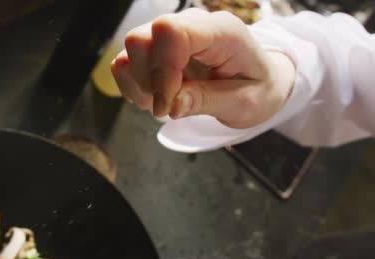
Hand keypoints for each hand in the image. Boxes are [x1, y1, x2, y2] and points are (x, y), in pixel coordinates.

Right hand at [110, 9, 295, 128]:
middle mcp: (191, 24)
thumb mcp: (243, 103)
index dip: (161, 72)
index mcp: (221, 31)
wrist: (259, 81)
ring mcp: (171, 34)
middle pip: (141, 39)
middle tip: (167, 107)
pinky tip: (155, 96)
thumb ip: (207, 101)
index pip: (171, 32)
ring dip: (139, 85)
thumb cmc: (256, 88)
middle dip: (147, 81)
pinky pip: (126, 61)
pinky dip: (133, 84)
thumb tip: (172, 106)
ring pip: (130, 50)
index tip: (166, 107)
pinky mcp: (156, 47)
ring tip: (163, 103)